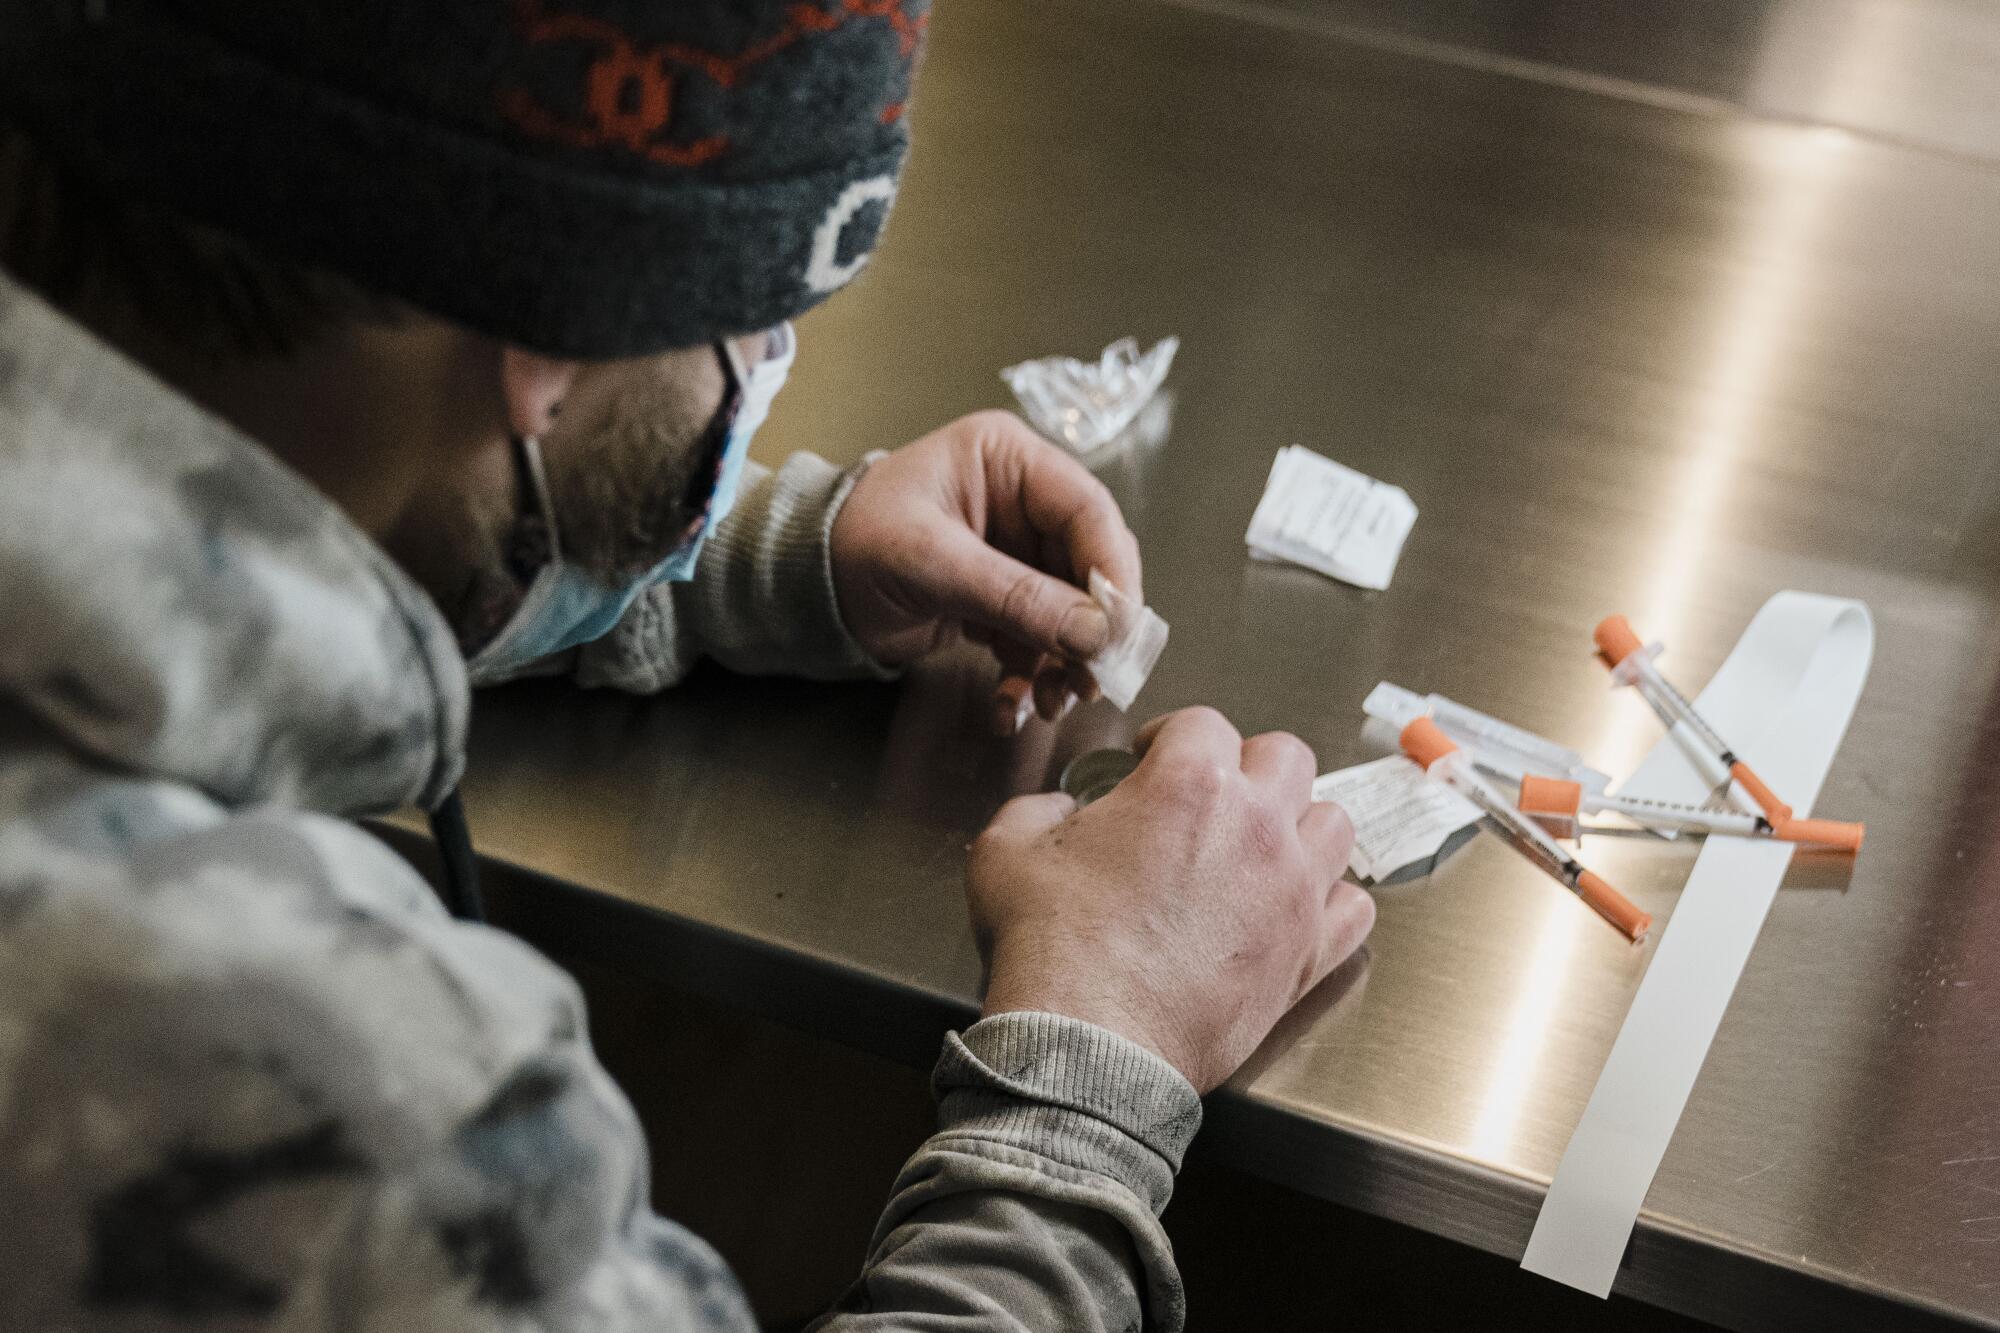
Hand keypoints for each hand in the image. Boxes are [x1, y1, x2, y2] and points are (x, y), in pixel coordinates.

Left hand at [829, 411, 1140, 726]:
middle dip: (1092, 628)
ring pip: (1071, 610)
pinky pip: (1038, 638)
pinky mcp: (1002, 597)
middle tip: (1096, 677)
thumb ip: (1017, 597)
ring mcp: (1015, 552)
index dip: (1112, 571)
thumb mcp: (934, 564)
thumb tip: (1094, 633)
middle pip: (1089, 565)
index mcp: (1008, 461)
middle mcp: (1021, 501)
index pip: (1087, 510)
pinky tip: (1015, 705)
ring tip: (1054, 700)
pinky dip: (1033, 675)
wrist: (804, 588)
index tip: (1120, 629)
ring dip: (1066, 661)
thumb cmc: (852, 544)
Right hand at [966, 708, 1373, 1092]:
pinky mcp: (1309, 951)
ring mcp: (1292, 887)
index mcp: (1188, 783)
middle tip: (1215, 795)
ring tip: (1264, 847)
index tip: (1153, 758)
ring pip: (1334, 822)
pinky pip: (1354, 907)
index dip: (1172, 735)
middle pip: (1286, 756)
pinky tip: (1298, 908)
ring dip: (1300, 825)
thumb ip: (1036, 810)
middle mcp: (1255, 823)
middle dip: (1247, 766)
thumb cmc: (1051, 945)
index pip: (1202, 723)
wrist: (1089, 1039)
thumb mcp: (1007, 853)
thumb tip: (1056, 810)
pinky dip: (1332, 902)